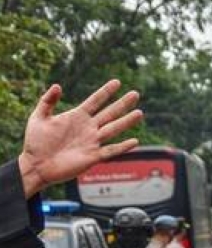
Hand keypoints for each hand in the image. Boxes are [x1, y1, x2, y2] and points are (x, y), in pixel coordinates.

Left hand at [18, 80, 141, 197]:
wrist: (36, 165)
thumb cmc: (35, 142)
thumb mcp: (38, 117)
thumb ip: (47, 101)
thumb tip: (57, 86)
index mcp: (76, 116)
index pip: (95, 101)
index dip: (105, 92)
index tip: (117, 82)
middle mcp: (88, 128)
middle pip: (109, 113)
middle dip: (122, 104)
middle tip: (135, 94)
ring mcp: (92, 142)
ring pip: (113, 129)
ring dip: (126, 122)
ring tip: (139, 113)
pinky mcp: (93, 156)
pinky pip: (111, 150)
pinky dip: (123, 146)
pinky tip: (134, 141)